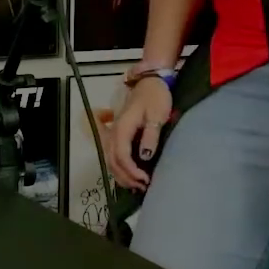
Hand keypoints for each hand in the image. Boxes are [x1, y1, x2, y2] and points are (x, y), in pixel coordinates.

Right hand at [104, 77, 171, 191]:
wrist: (151, 81)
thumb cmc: (156, 97)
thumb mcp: (157, 115)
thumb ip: (150, 135)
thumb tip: (144, 156)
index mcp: (122, 128)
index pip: (121, 155)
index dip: (131, 171)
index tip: (145, 179)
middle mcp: (114, 132)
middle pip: (112, 161)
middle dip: (126, 177)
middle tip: (142, 187)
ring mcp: (114, 133)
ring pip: (110, 160)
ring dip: (122, 175)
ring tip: (137, 186)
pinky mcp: (118, 134)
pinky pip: (114, 155)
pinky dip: (120, 168)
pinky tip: (130, 175)